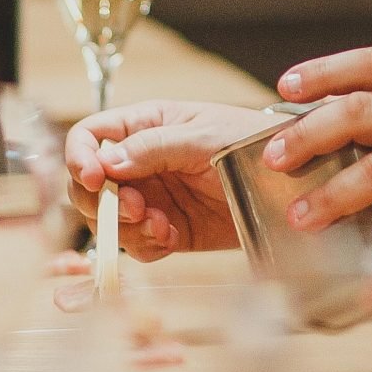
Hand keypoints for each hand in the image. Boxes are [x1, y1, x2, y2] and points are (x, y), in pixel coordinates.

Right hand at [62, 101, 274, 259]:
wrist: (290, 182)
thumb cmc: (251, 140)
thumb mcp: (204, 136)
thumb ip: (156, 146)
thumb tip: (108, 162)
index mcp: (144, 125)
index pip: (90, 136)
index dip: (81, 157)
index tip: (95, 179)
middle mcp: (139, 162)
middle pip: (89, 185)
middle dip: (104, 202)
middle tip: (137, 209)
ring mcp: (151, 197)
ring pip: (108, 220)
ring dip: (125, 229)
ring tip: (161, 226)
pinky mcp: (166, 229)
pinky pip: (137, 245)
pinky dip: (146, 246)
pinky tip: (170, 237)